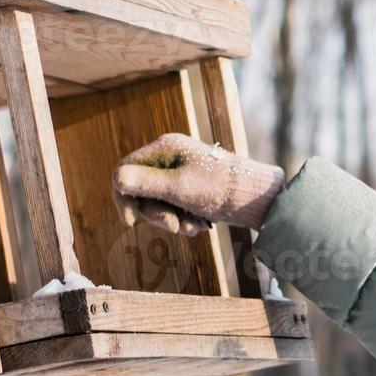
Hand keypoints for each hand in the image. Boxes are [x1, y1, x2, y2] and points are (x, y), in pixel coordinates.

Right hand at [111, 134, 284, 234]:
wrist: (260, 198)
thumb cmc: (221, 189)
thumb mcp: (179, 189)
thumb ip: (146, 184)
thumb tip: (116, 177)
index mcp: (164, 148)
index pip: (125, 170)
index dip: (123, 196)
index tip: (130, 222)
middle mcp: (170, 157)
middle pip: (141, 190)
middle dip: (156, 214)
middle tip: (175, 227)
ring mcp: (181, 172)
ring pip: (159, 202)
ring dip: (173, 220)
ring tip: (196, 228)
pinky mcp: (192, 188)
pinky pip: (175, 207)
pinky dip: (185, 220)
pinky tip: (202, 225)